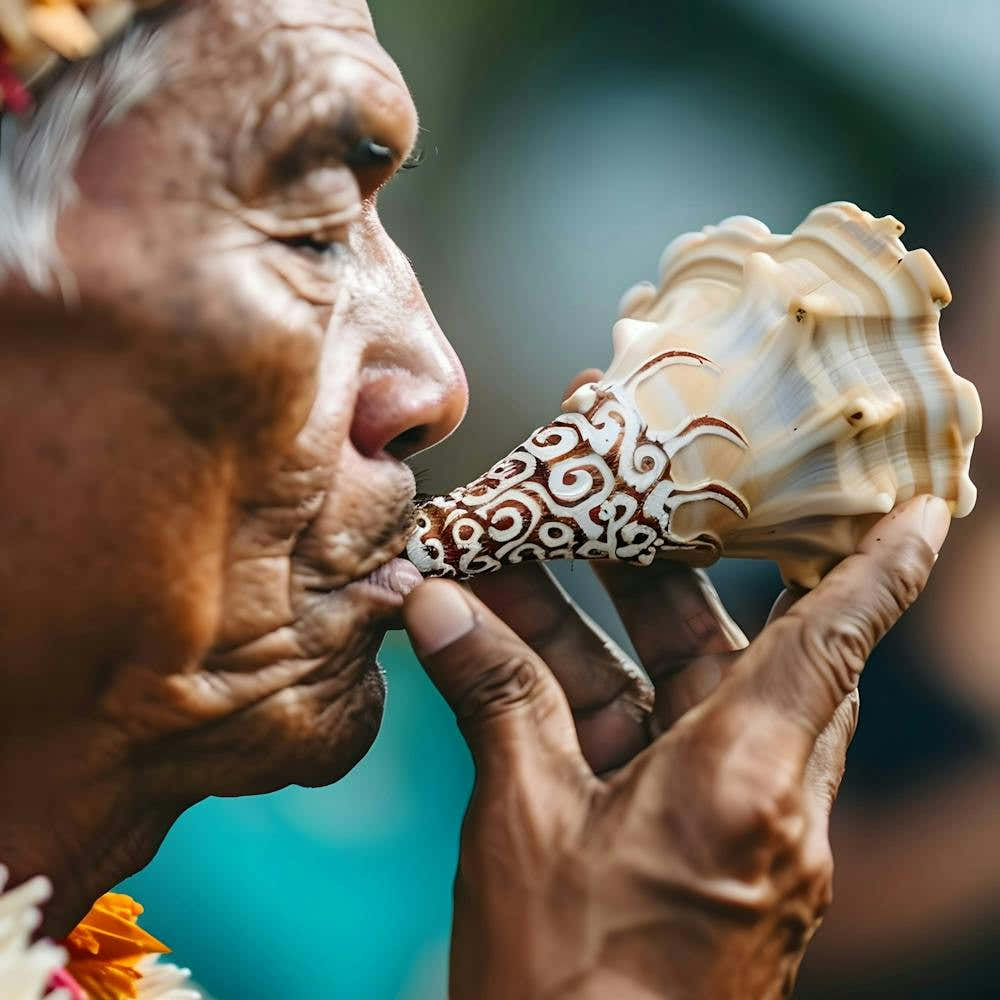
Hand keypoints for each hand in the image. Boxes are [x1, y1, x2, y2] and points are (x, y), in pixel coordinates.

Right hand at [403, 494, 950, 997]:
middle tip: (597, 509)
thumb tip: (440, 605)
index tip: (923, 506)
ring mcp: (734, 835)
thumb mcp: (521, 825)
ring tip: (525, 570)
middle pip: (724, 650)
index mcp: (745, 782)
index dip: (880, 567)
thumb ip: (494, 699)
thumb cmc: (566, 988)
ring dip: (604, 636)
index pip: (832, 642)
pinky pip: (656, 749)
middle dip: (654, 577)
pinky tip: (523, 664)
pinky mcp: (699, 861)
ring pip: (680, 697)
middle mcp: (764, 803)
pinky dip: (597, 701)